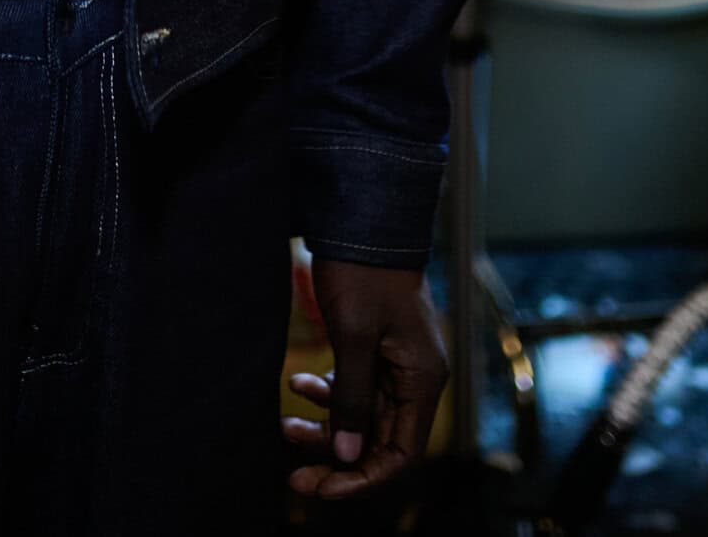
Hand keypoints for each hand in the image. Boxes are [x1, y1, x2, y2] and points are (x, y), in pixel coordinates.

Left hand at [284, 259, 446, 501]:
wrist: (363, 220)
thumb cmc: (364, 272)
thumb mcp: (354, 337)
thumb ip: (352, 398)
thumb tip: (346, 455)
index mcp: (422, 380)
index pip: (401, 454)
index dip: (363, 477)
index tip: (322, 487)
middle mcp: (415, 379)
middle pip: (379, 441)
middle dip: (337, 458)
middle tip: (295, 476)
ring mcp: (396, 364)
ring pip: (362, 417)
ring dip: (326, 427)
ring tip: (285, 426)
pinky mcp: (376, 350)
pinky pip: (354, 390)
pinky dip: (327, 394)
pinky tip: (297, 385)